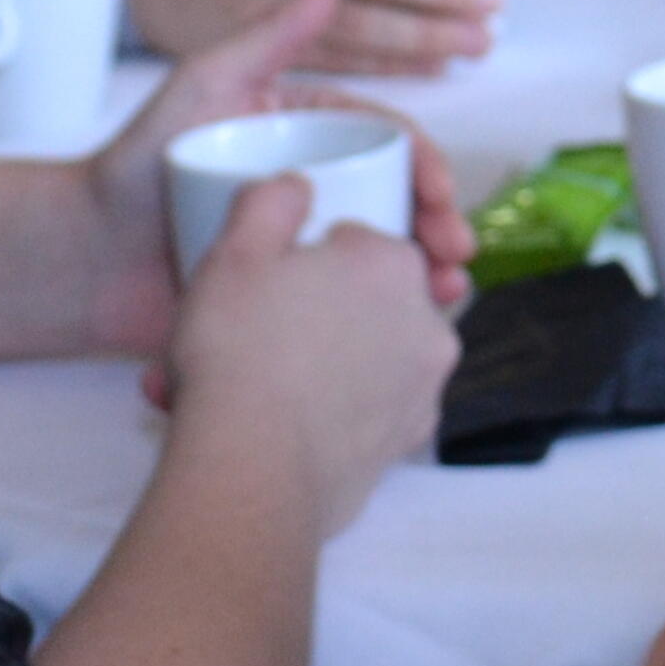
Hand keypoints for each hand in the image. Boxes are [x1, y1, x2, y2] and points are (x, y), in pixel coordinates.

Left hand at [83, 0, 473, 355]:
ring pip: (377, 257)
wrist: (80, 259)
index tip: (441, 193)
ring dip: (419, 276)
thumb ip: (271, 32)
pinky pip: (338, 308)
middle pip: (396, 201)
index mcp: (307, 129)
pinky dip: (375, 320)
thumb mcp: (207, 84)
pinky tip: (397, 334)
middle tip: (453, 254)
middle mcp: (313, 185)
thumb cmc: (136, 162)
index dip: (425, 165)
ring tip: (441, 294)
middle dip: (436, 225)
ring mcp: (299, 246)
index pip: (386, 140)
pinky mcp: (282, 302)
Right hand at [164, 170, 462, 534]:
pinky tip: (267, 428)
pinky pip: (359, 414)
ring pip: (358, 361)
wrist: (251, 479)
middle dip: (307, 315)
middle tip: (246, 338)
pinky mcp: (401, 450)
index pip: (353, 243)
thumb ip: (271, 200)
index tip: (264, 286)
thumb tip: (298, 186)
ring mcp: (421, 394)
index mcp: (395, 266)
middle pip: (360, 302)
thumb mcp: (237, 252)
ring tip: (239, 388)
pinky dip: (322, 415)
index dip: (302, 260)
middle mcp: (428, 325)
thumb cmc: (242, 354)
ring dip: (308, 367)